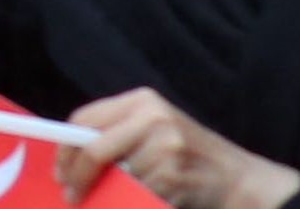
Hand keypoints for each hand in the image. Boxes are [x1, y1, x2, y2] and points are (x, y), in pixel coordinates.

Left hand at [58, 89, 299, 208]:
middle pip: (93, 147)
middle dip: (76, 175)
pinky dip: (132, 200)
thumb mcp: (156, 129)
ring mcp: (164, 146)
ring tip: (115, 197)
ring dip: (109, 193)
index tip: (59, 170)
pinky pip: (136, 193)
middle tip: (70, 193)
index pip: (85, 119)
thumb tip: (70, 153)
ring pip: (115, 176)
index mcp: (142, 101)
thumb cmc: (190, 156)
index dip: (65, 148)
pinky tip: (143, 200)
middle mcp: (152, 118)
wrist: (240, 179)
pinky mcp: (173, 175)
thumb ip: (118, 133)